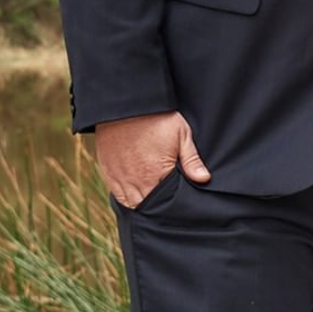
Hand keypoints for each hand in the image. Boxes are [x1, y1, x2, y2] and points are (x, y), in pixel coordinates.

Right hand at [95, 110, 210, 207]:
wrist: (127, 105)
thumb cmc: (157, 118)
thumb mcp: (181, 135)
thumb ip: (191, 160)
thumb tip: (204, 179)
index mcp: (156, 174)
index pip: (166, 200)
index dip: (173, 201)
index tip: (180, 200)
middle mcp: (136, 180)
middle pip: (148, 205)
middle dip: (158, 206)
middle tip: (168, 202)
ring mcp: (119, 177)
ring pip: (132, 203)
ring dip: (142, 203)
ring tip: (154, 201)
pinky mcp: (108, 172)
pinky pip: (117, 195)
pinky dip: (127, 198)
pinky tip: (137, 195)